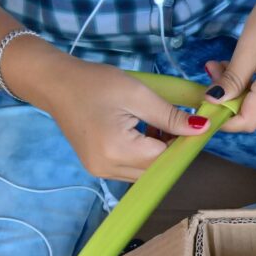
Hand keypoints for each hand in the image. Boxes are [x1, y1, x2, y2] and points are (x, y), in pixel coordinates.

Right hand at [6, 42, 210, 180]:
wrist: (54, 84)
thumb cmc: (94, 83)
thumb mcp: (137, 94)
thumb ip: (170, 116)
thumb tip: (201, 129)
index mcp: (118, 150)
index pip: (164, 158)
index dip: (181, 143)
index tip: (191, 125)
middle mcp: (108, 169)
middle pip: (155, 169)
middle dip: (170, 150)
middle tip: (172, 122)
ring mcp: (101, 172)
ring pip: (144, 172)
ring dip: (156, 154)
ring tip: (152, 125)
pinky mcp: (98, 169)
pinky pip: (130, 169)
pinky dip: (141, 155)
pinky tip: (140, 133)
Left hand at [205, 0, 255, 131]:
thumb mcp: (249, 45)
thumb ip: (232, 79)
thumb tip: (212, 101)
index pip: (247, 121)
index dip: (222, 120)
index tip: (201, 106)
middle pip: (253, 114)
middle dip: (227, 101)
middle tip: (209, 73)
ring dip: (236, 91)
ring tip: (220, 65)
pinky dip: (250, 86)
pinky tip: (239, 67)